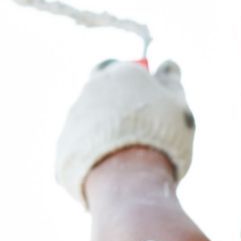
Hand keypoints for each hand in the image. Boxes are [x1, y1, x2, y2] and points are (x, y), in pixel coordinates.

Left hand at [54, 59, 195, 206]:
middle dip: (117, 107)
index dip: (131, 82)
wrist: (128, 176)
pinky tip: (115, 169)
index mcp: (117, 72)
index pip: (118, 66)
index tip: (146, 98)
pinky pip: (82, 147)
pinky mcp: (63, 146)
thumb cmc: (159, 135)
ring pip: (91, 121)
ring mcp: (73, 117)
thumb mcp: (177, 103)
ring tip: (129, 155)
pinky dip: (96, 155)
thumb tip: (168, 64)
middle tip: (140, 129)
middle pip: (101, 93)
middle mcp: (90, 89)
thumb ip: (171, 81)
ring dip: (106, 132)